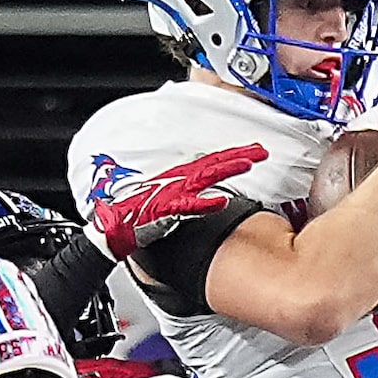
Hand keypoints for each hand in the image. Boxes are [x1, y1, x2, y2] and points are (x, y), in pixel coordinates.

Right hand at [87, 143, 268, 262]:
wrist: (116, 226)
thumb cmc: (140, 213)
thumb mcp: (171, 199)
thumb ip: (194, 196)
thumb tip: (216, 197)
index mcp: (182, 177)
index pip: (214, 162)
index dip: (236, 155)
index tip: (256, 152)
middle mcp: (180, 180)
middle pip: (214, 164)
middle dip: (239, 156)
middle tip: (261, 151)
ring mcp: (174, 191)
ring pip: (205, 176)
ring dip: (226, 168)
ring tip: (246, 164)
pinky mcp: (166, 208)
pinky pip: (189, 205)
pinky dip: (205, 203)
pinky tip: (221, 201)